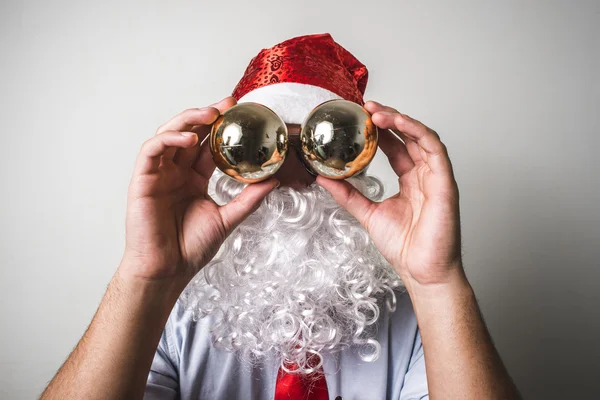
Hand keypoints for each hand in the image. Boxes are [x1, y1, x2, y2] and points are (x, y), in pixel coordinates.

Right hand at [121, 97, 278, 286]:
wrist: (167, 270)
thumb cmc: (190, 248)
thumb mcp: (227, 218)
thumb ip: (249, 199)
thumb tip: (274, 181)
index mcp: (193, 179)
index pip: (207, 146)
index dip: (222, 129)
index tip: (241, 115)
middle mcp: (175, 172)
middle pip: (190, 133)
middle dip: (208, 116)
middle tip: (229, 104)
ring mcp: (158, 174)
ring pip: (169, 134)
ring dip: (189, 120)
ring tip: (211, 115)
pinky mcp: (142, 180)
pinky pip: (152, 150)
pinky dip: (169, 140)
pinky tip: (188, 139)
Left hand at [318, 101, 461, 287]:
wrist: (422, 271)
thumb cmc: (404, 247)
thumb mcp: (367, 213)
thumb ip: (347, 194)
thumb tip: (322, 178)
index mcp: (409, 181)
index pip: (395, 147)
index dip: (379, 131)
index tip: (359, 119)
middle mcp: (424, 175)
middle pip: (408, 136)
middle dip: (387, 118)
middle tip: (365, 107)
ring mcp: (436, 177)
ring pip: (421, 137)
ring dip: (401, 120)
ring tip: (377, 112)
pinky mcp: (445, 181)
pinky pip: (435, 148)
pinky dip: (417, 131)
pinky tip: (398, 123)